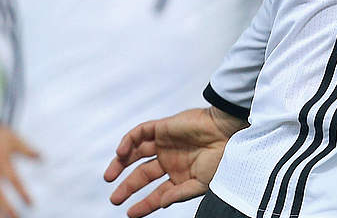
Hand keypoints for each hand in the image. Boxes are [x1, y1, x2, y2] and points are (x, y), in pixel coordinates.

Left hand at [104, 106, 245, 217]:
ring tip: (109, 177)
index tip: (131, 214)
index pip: (156, 192)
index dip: (144, 204)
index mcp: (180, 174)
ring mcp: (164, 143)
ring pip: (135, 153)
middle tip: (115, 199)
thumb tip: (161, 203)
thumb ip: (179, 194)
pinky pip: (139, 133)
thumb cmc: (221, 158)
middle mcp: (169, 159)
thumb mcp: (200, 183)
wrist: (228, 132)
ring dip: (120, 164)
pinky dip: (128, 141)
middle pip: (141, 174)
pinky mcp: (162, 127)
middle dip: (127, 187)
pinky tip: (122, 153)